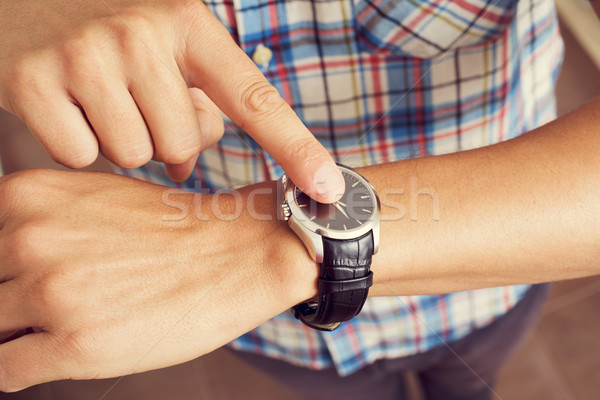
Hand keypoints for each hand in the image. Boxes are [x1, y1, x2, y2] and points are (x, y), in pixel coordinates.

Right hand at [0, 0, 343, 201]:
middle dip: (165, 140)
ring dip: (123, 141)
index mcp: (188, 22)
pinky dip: (77, 145)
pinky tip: (65, 107)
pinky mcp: (31, 81)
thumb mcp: (166, 46)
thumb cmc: (107, 29)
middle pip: (182, 144)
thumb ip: (197, 100)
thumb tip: (195, 163)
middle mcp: (140, 32)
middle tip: (137, 106)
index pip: (254, 98)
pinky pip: (82, 156)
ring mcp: (85, 54)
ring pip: (135, 154)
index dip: (297, 148)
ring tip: (102, 101)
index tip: (330, 188)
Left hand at [0, 169, 316, 391]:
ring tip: (68, 323)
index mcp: (27, 195)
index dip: (7, 271)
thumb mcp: (91, 200)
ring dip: (20, 334)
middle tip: (60, 301)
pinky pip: (5, 372)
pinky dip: (24, 367)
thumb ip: (35, 222)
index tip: (25, 280)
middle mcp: (28, 238)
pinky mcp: (74, 344)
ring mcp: (50, 292)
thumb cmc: (172, 229)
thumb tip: (5, 266)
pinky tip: (63, 351)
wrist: (237, 251)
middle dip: (11, 301)